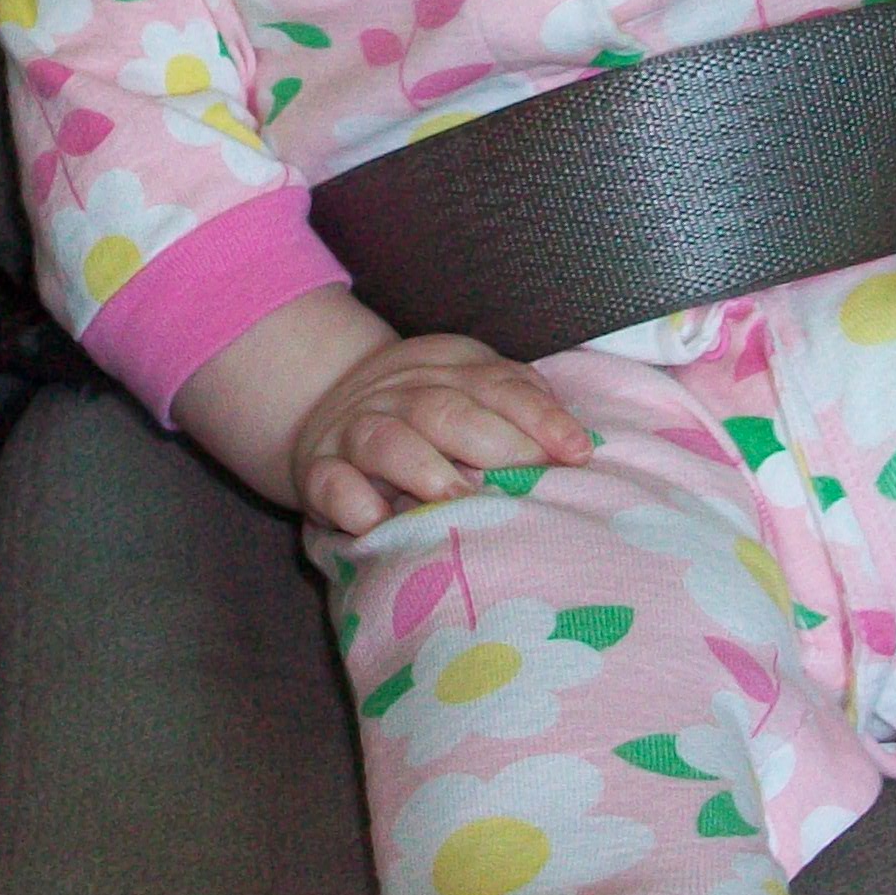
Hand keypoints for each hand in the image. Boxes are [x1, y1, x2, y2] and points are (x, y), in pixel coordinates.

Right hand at [285, 328, 594, 535]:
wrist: (320, 402)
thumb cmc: (421, 412)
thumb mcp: (468, 388)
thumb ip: (518, 403)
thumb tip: (574, 441)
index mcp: (445, 369)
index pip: (497, 386)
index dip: (540, 418)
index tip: (578, 452)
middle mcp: (399, 396)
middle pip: (445, 411)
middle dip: (493, 444)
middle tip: (530, 481)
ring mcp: (356, 432)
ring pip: (388, 443)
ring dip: (426, 472)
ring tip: (461, 503)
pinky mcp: (317, 471)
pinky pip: (332, 484)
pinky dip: (356, 505)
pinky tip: (381, 525)